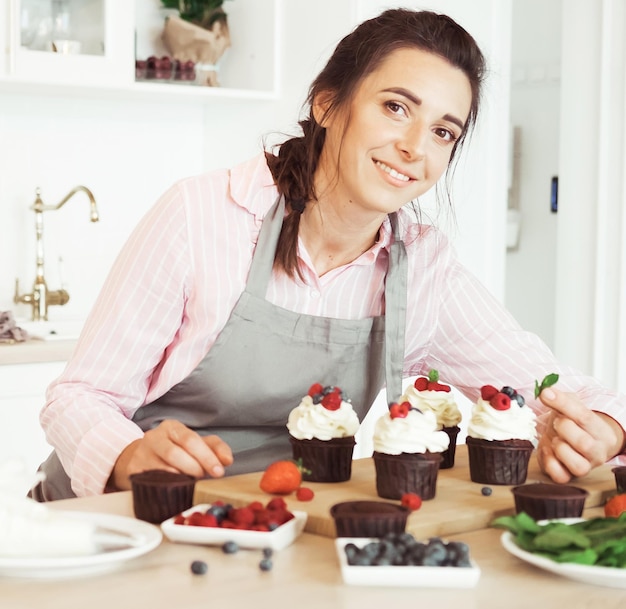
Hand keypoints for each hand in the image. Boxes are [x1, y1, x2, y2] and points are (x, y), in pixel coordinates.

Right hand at [109, 419, 233, 490]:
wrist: (140, 457)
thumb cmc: (174, 449)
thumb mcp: (195, 444)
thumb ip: (214, 448)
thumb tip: (227, 460)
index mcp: (171, 427)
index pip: (190, 440)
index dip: (207, 456)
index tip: (219, 471)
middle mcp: (154, 438)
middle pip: (176, 454)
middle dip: (195, 468)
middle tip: (204, 477)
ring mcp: (141, 455)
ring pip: (163, 470)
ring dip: (182, 479)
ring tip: (191, 482)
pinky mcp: (134, 472)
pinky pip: (153, 482)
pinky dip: (168, 487)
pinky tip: (177, 489)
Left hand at [537, 387, 624, 482]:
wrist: (575, 441)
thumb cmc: (573, 423)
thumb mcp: (571, 407)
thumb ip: (560, 399)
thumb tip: (545, 392)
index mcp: (600, 430)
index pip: (584, 416)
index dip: (563, 403)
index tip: (546, 394)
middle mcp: (597, 451)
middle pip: (584, 443)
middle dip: (563, 428)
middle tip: (556, 422)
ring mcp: (584, 466)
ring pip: (577, 465)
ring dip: (559, 448)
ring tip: (554, 439)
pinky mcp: (568, 476)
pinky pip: (560, 476)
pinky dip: (549, 462)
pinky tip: (547, 449)